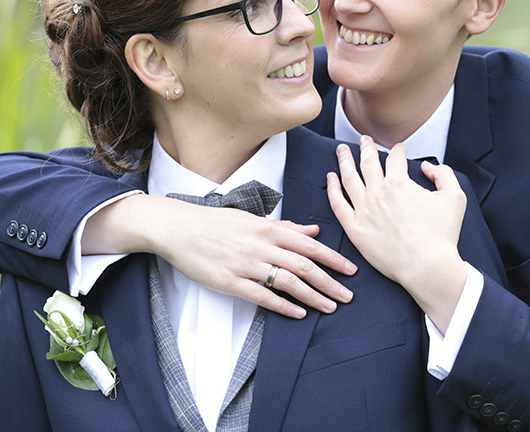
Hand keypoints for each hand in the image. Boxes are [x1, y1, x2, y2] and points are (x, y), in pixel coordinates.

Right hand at [85, 194, 355, 319]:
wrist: (178, 227)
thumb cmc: (215, 222)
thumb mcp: (252, 218)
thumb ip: (285, 226)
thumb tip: (313, 229)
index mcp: (267, 227)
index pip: (308, 244)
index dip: (332, 258)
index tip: (351, 270)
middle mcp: (260, 244)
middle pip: (304, 265)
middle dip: (330, 281)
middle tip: (349, 295)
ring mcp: (245, 264)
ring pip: (287, 281)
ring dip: (312, 296)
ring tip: (330, 307)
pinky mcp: (229, 281)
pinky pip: (261, 295)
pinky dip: (283, 305)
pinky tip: (299, 312)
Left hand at [326, 136, 467, 332]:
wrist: (427, 267)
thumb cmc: (442, 235)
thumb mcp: (455, 197)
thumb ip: (444, 174)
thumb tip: (428, 167)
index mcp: (399, 183)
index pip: (395, 158)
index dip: (398, 150)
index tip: (398, 148)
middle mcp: (378, 192)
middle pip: (368, 162)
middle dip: (366, 147)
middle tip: (364, 140)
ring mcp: (364, 210)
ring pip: (349, 178)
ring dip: (344, 160)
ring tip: (341, 150)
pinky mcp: (355, 229)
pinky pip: (338, 204)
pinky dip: (332, 189)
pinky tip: (330, 178)